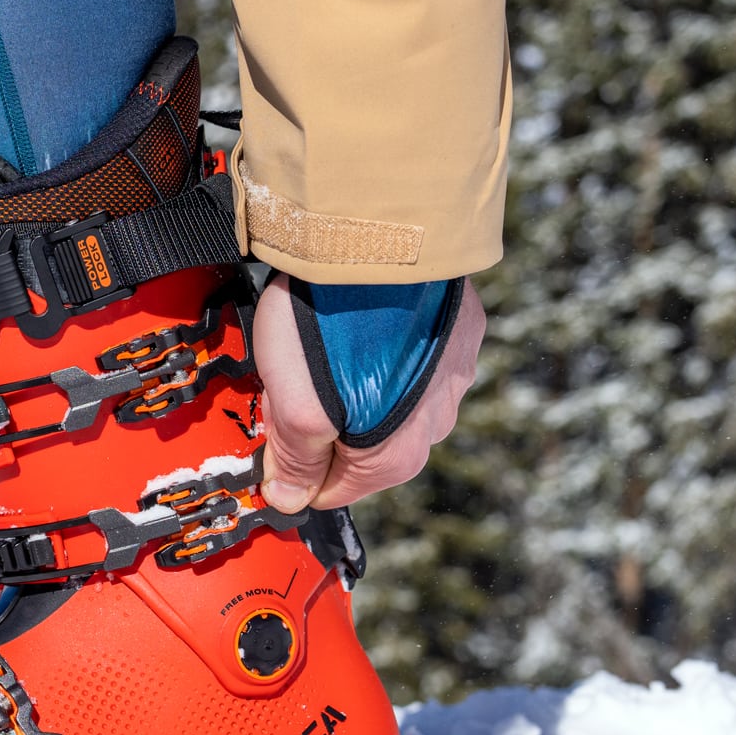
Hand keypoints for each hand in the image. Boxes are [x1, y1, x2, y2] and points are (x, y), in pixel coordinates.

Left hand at [252, 274, 484, 511]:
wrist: (380, 235)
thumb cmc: (332, 324)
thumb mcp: (293, 407)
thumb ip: (294, 462)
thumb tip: (289, 499)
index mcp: (394, 456)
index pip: (331, 490)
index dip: (294, 462)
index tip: (275, 427)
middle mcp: (434, 424)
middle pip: (359, 444)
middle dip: (322, 419)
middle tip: (292, 376)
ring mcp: (451, 375)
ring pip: (387, 399)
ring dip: (353, 381)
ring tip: (323, 341)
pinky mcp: (460, 331)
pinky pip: (414, 356)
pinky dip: (384, 345)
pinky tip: (359, 320)